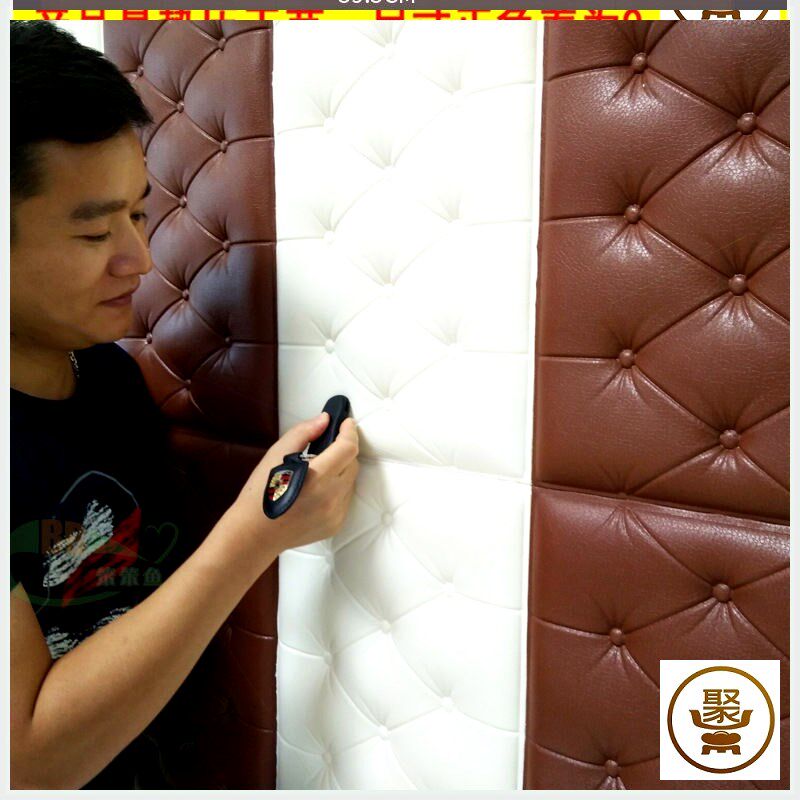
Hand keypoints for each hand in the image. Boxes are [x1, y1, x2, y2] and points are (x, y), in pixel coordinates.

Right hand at [228, 412, 359, 557]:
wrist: (254, 534)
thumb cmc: (261, 491)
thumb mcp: (276, 455)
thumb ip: (303, 433)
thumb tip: (325, 420)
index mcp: (318, 476)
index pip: (348, 448)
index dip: (349, 431)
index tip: (346, 422)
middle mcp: (332, 496)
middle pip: (352, 464)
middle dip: (343, 451)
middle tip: (325, 448)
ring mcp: (336, 513)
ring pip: (350, 482)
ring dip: (340, 471)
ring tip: (316, 472)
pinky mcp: (335, 525)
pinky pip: (344, 500)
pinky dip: (336, 490)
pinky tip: (315, 492)